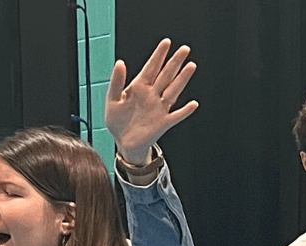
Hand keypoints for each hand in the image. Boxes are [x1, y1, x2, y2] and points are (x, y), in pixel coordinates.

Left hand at [105, 38, 197, 163]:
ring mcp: (159, 108)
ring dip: (182, 79)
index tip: (166, 42)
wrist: (123, 143)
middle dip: (175, 62)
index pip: (151, 67)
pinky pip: (177, 116)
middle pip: (166, 75)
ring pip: (173, 90)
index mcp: (139, 87)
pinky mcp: (163, 123)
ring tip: (191, 66)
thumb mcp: (111, 100)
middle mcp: (152, 95)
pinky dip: (185, 111)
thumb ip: (116, 81)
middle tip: (185, 49)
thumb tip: (120, 62)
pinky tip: (193, 104)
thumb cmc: (117, 122)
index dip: (158, 55)